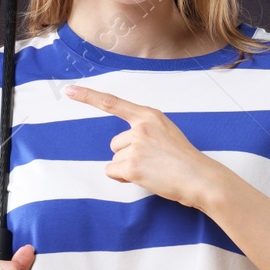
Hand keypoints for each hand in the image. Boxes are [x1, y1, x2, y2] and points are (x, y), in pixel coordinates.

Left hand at [63, 84, 223, 210]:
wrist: (200, 178)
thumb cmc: (185, 160)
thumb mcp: (167, 133)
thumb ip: (145, 131)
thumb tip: (123, 144)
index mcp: (150, 115)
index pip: (112, 103)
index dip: (88, 96)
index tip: (69, 90)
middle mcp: (141, 127)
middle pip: (114, 143)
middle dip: (127, 156)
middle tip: (153, 162)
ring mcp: (135, 145)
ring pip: (114, 159)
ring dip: (128, 168)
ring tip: (153, 170)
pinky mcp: (131, 165)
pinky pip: (113, 172)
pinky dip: (124, 178)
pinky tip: (146, 177)